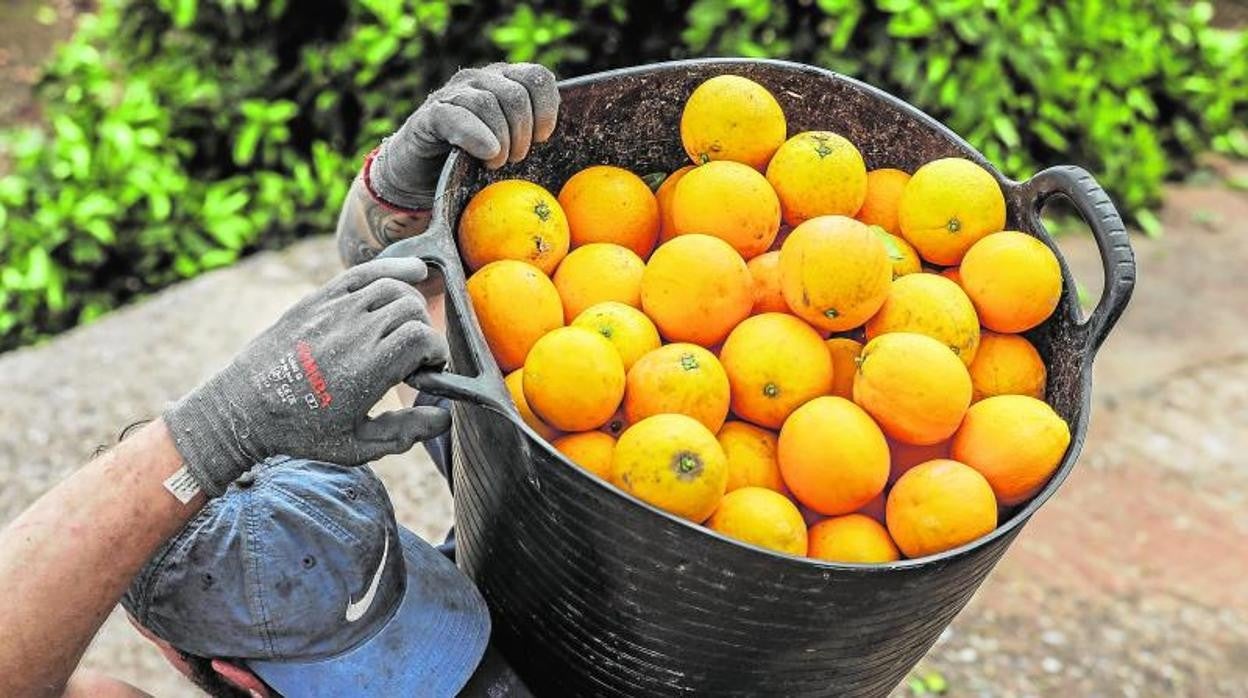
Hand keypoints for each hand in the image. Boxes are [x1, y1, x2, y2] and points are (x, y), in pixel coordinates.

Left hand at [165, 258, 450, 495]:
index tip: (427, 370)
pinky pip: (364, 273)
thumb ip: (404, 432)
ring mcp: (335, 311)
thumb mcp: (356, 446)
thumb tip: (443, 416)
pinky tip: (414, 271)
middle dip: (424, 330)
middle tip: (412, 356)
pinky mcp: (319, 300)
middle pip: (412, 309)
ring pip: (393, 287)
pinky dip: (394, 268)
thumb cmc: (301, 431)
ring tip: (404, 329)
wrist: (244, 408)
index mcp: (367, 370)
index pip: (422, 338)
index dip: (435, 352)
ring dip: (410, 305)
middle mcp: (353, 333)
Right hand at [369, 62, 559, 209]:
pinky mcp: (429, 115)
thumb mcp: (510, 146)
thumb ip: (534, 135)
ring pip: (487, 103)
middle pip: (515, 94)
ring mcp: (452, 94)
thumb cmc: (473, 162)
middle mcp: (479, 80)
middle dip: (523, 133)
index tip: (543, 138)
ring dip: (500, 140)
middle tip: (516, 159)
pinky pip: (454, 116)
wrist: (419, 174)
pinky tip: (487, 153)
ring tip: (496, 163)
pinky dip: (476, 135)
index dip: (547, 109)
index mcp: (504, 81)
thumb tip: (577, 144)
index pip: (537, 77)